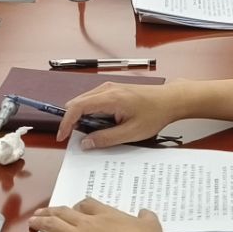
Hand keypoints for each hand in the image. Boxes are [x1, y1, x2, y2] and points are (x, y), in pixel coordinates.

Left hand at [19, 198, 166, 231]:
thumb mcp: (150, 226)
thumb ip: (146, 218)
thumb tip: (145, 212)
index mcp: (107, 215)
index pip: (87, 205)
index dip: (79, 206)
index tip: (76, 208)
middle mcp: (88, 223)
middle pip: (65, 212)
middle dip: (53, 211)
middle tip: (45, 212)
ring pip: (52, 225)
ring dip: (40, 222)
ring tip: (32, 221)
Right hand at [58, 81, 186, 146]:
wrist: (170, 100)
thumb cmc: (155, 115)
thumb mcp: (131, 133)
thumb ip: (106, 138)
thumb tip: (85, 143)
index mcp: (110, 98)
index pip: (77, 107)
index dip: (66, 122)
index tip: (62, 136)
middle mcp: (106, 88)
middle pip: (78, 103)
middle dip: (73, 121)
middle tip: (77, 138)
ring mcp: (109, 87)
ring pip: (85, 102)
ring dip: (83, 118)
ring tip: (93, 133)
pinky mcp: (113, 90)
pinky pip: (94, 101)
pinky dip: (91, 113)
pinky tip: (101, 125)